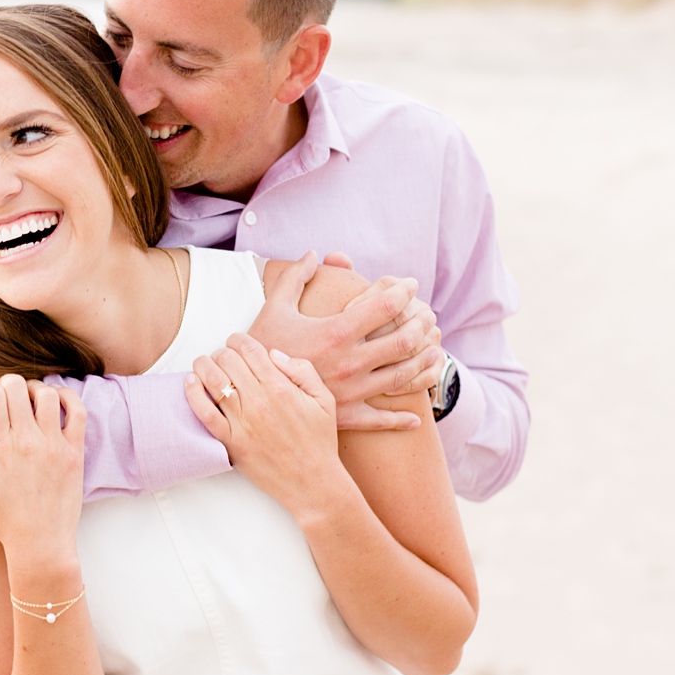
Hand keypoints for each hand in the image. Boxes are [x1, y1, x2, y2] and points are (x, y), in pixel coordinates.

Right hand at [0, 376, 84, 567]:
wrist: (40, 542)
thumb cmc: (5, 516)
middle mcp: (27, 441)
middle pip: (17, 387)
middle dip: (8, 384)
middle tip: (8, 395)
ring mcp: (54, 445)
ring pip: (46, 393)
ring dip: (36, 389)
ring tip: (30, 399)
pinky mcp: (75, 451)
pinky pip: (78, 411)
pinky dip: (68, 397)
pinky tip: (57, 401)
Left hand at [182, 332, 343, 520]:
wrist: (313, 482)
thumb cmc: (319, 441)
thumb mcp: (323, 400)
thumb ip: (302, 370)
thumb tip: (273, 354)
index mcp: (281, 387)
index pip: (250, 349)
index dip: (239, 340)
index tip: (236, 342)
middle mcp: (259, 402)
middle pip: (228, 360)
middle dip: (222, 352)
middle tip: (223, 357)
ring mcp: (243, 423)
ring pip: (212, 381)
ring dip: (203, 365)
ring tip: (203, 364)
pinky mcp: (231, 442)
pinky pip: (204, 413)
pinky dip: (193, 394)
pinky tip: (190, 382)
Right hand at [246, 251, 445, 430]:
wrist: (242, 394)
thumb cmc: (258, 347)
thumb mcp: (274, 307)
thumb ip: (295, 277)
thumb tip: (314, 254)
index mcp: (336, 332)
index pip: (384, 306)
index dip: (403, 290)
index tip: (410, 284)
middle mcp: (350, 361)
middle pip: (403, 339)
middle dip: (422, 322)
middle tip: (428, 314)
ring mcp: (351, 391)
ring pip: (404, 374)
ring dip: (425, 359)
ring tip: (432, 348)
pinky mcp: (346, 416)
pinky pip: (381, 419)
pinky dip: (401, 419)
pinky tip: (415, 415)